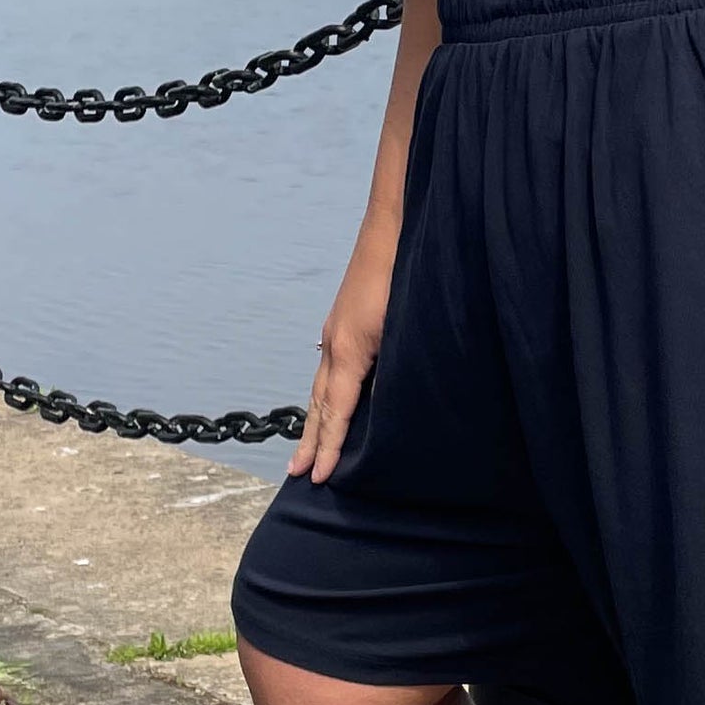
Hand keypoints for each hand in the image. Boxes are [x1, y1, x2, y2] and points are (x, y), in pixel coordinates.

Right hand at [290, 215, 398, 483]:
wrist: (395, 226)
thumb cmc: (407, 274)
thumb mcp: (407, 328)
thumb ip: (396, 371)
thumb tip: (386, 409)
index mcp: (349, 350)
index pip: (335, 412)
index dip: (330, 448)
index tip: (318, 478)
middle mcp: (334, 344)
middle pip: (318, 403)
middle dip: (310, 441)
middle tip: (297, 473)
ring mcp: (337, 331)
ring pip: (321, 385)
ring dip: (315, 419)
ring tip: (308, 447)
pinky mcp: (345, 322)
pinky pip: (331, 368)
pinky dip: (327, 394)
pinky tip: (330, 399)